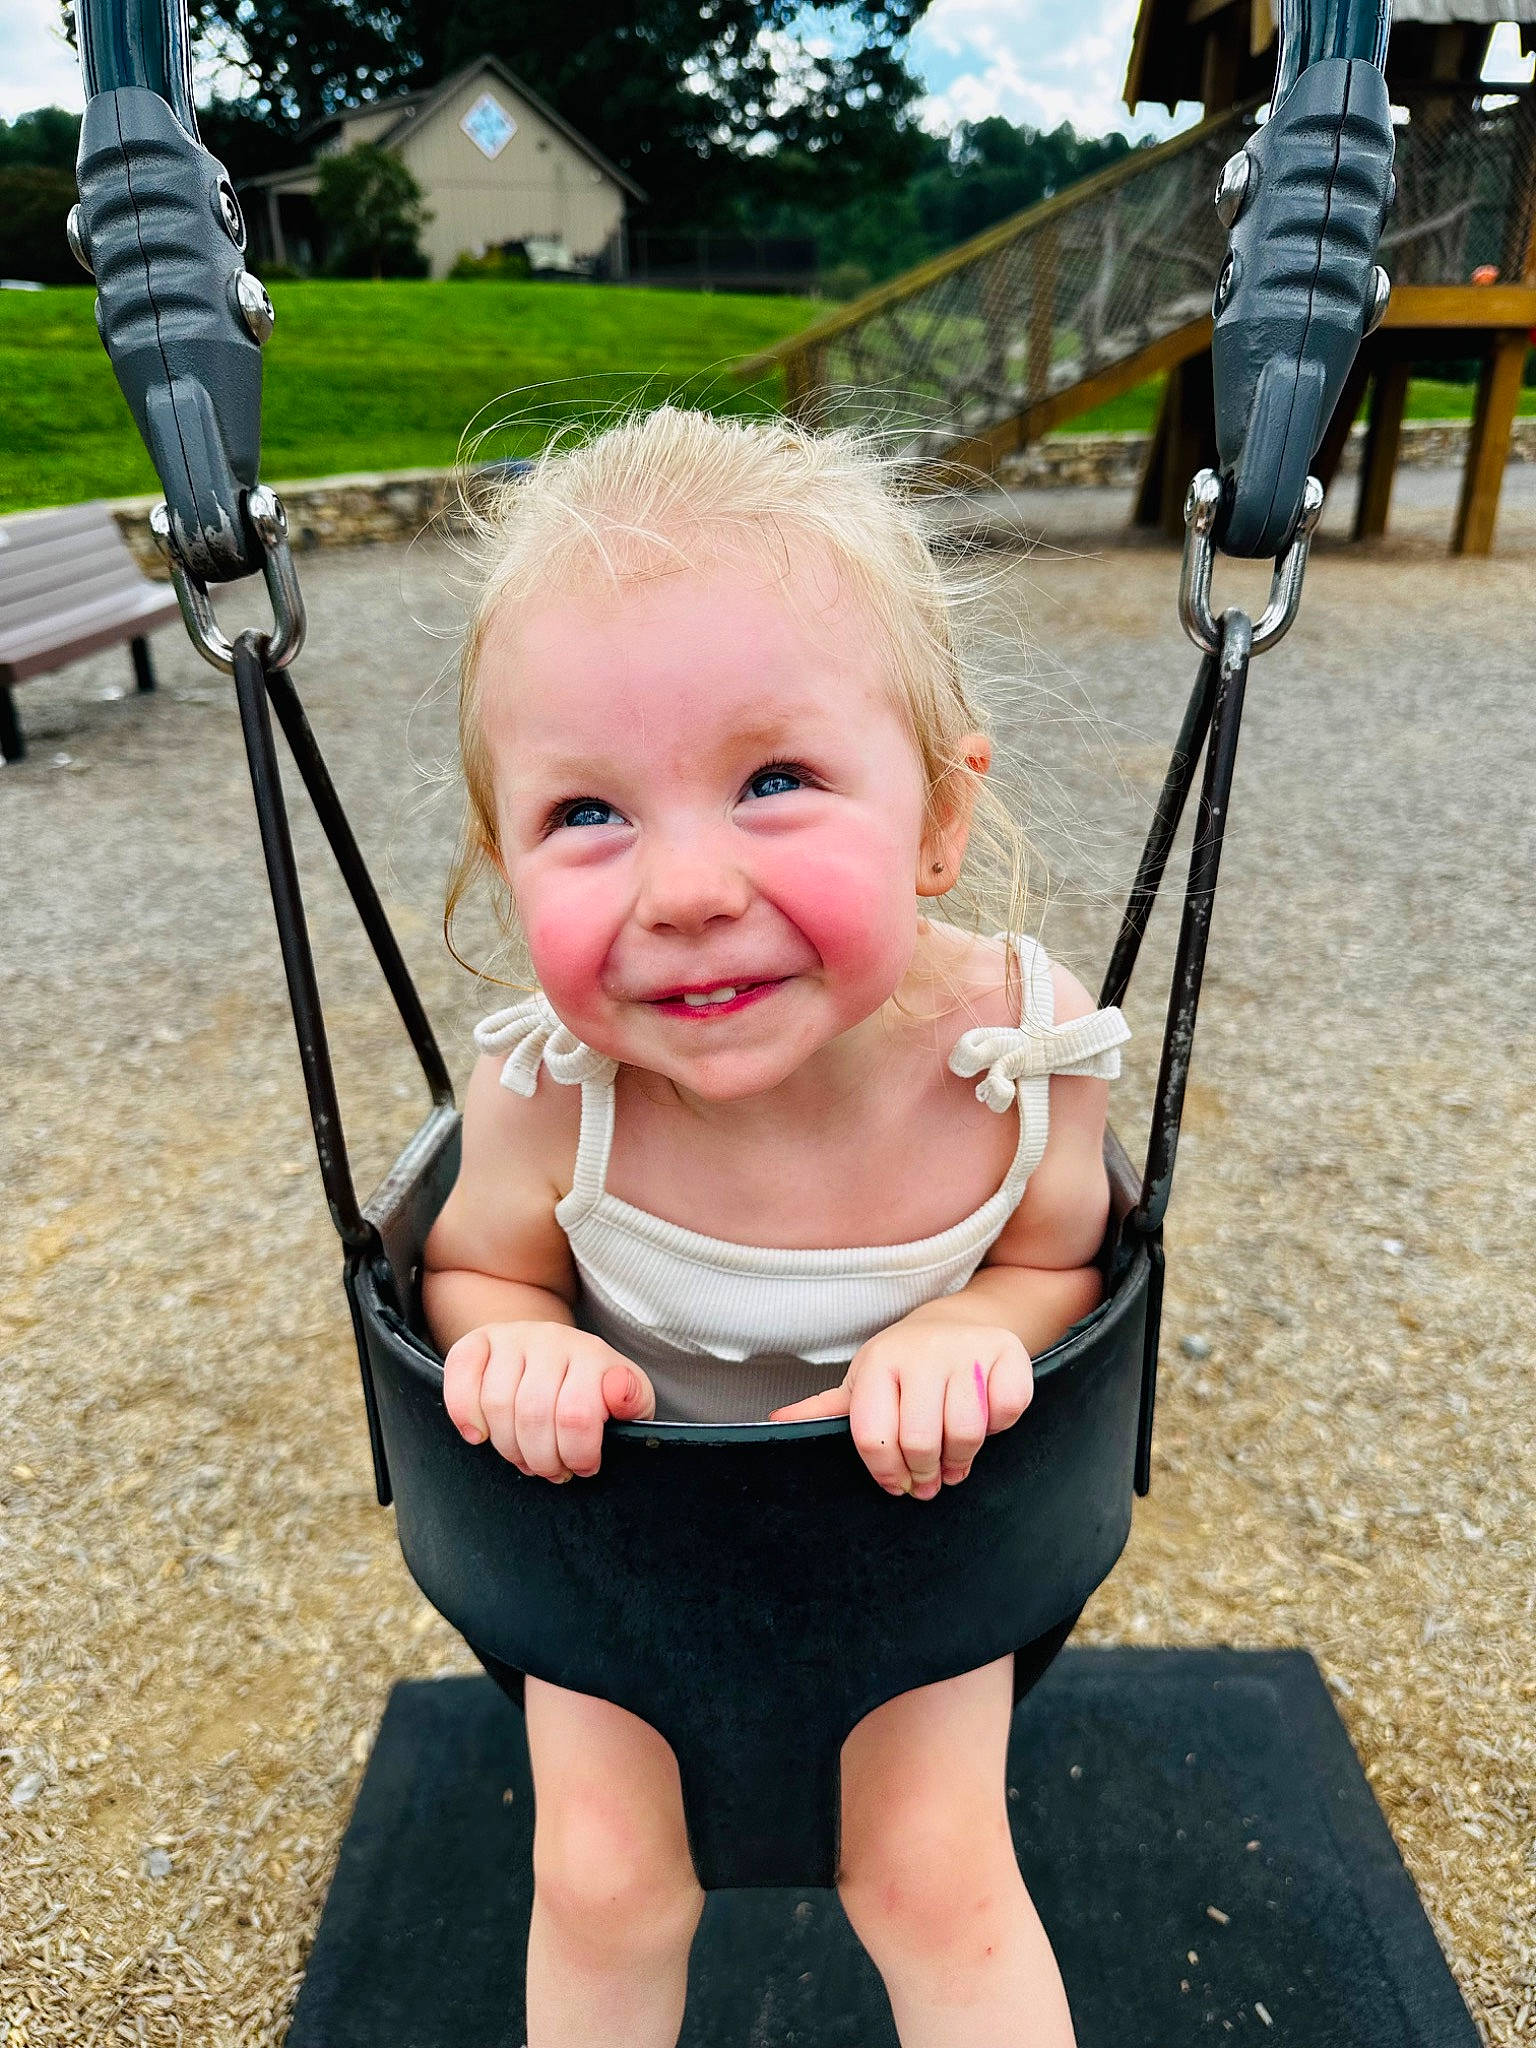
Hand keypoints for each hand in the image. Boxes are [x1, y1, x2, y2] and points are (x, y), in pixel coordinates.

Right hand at [442, 1322, 654, 1480]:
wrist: (555, 1352)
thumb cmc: (592, 1391)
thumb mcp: (626, 1400)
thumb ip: (632, 1402)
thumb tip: (618, 1395)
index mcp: (593, 1355)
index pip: (577, 1414)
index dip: (577, 1454)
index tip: (583, 1467)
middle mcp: (553, 1339)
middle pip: (533, 1415)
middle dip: (542, 1459)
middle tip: (552, 1469)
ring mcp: (513, 1337)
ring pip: (497, 1404)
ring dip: (508, 1447)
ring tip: (525, 1456)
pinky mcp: (478, 1341)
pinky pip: (461, 1375)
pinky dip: (464, 1413)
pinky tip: (480, 1435)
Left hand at [770, 1325, 1031, 1498]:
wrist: (959, 1322)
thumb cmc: (905, 1366)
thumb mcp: (864, 1384)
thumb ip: (827, 1409)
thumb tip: (775, 1423)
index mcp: (879, 1362)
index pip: (874, 1435)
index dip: (885, 1473)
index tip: (895, 1486)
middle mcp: (922, 1352)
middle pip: (920, 1440)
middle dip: (924, 1474)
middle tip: (928, 1482)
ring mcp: (967, 1349)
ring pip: (966, 1432)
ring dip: (961, 1460)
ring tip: (954, 1463)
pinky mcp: (1008, 1352)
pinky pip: (1006, 1411)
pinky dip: (999, 1428)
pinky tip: (985, 1422)